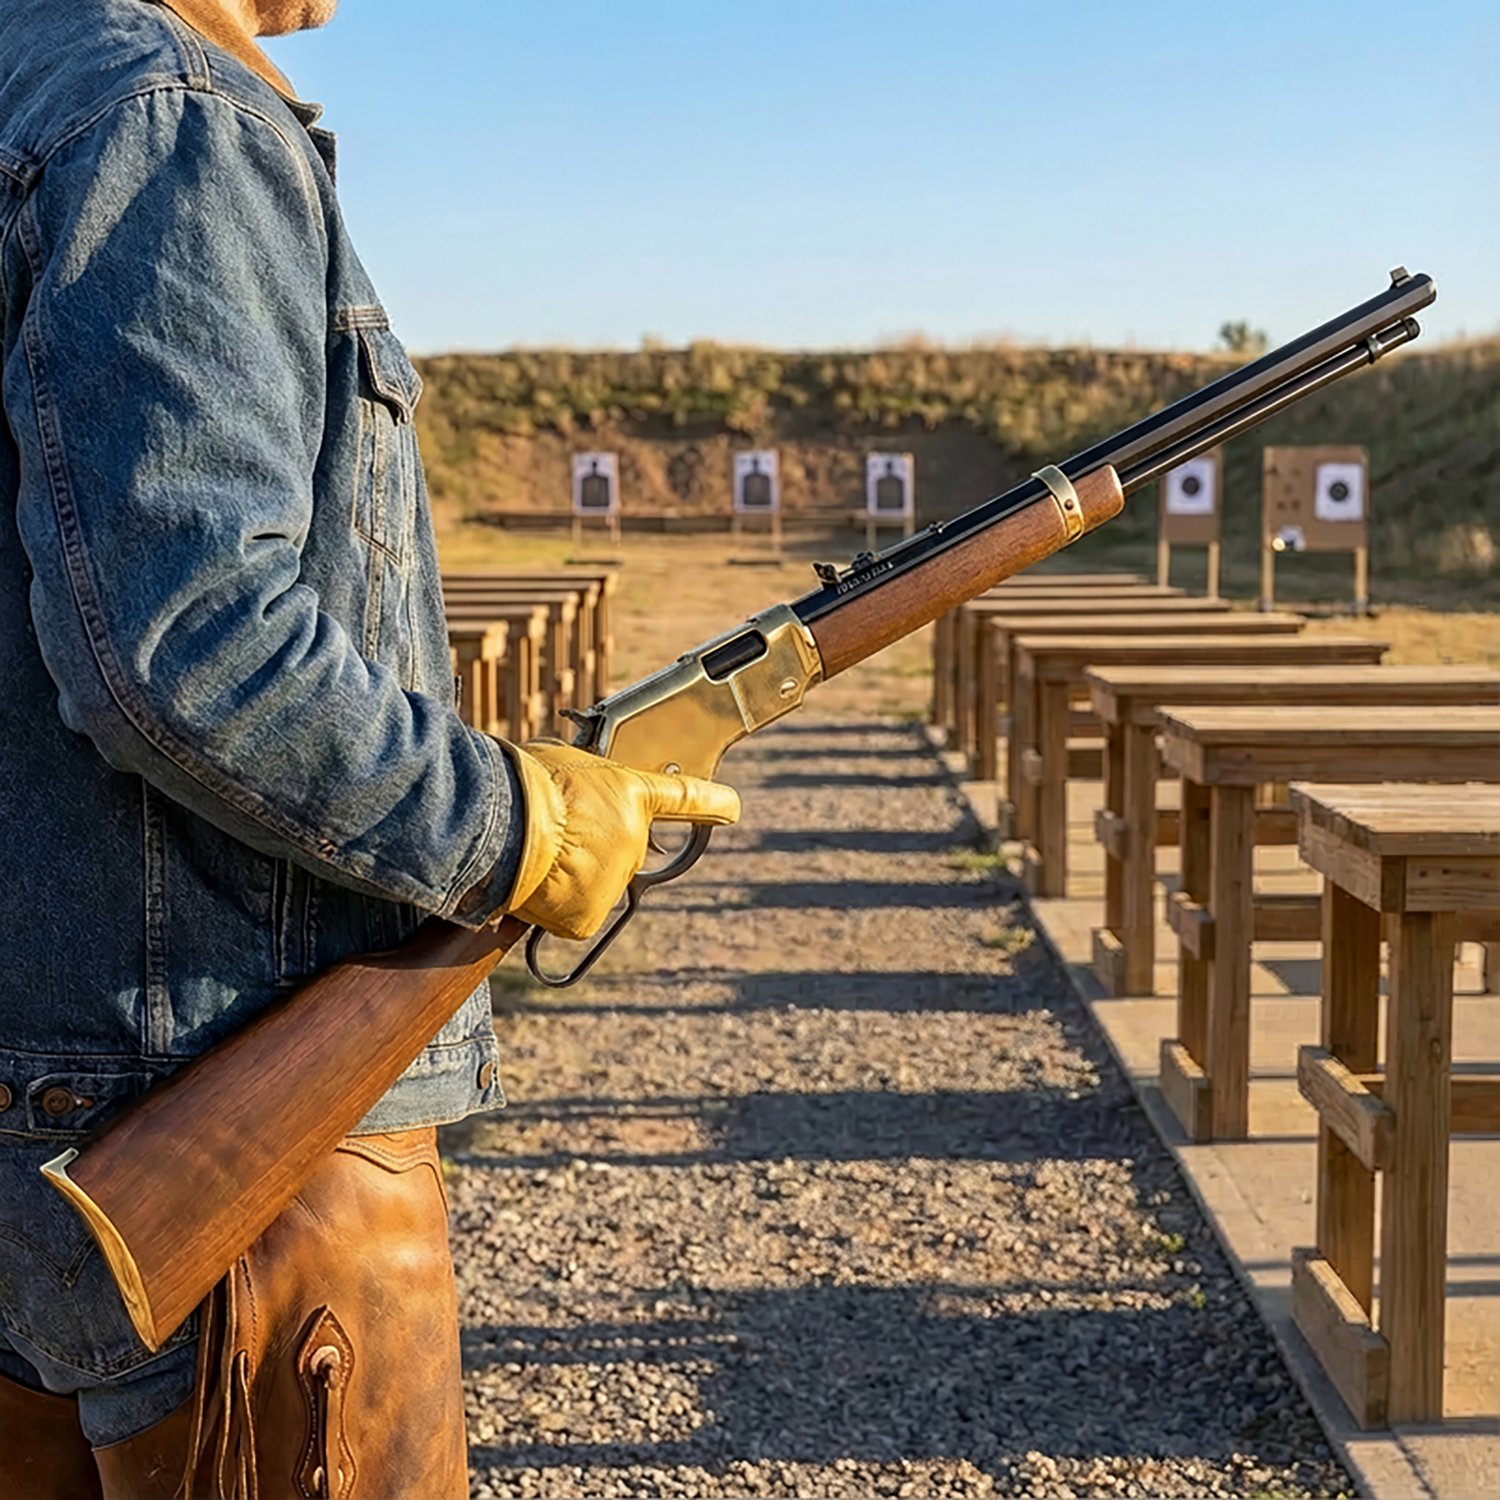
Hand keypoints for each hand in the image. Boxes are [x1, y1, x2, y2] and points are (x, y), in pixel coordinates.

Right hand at [500, 740, 739, 939]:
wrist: (507, 826)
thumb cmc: (527, 783)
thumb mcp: (564, 760)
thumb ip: (583, 783)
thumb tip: (568, 795)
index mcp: (632, 793)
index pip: (687, 798)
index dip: (712, 802)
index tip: (730, 807)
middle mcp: (635, 839)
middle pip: (619, 848)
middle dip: (591, 843)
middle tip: (555, 831)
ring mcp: (617, 880)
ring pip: (594, 881)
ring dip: (570, 874)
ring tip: (538, 854)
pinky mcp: (589, 917)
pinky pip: (573, 913)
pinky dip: (554, 905)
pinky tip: (537, 885)